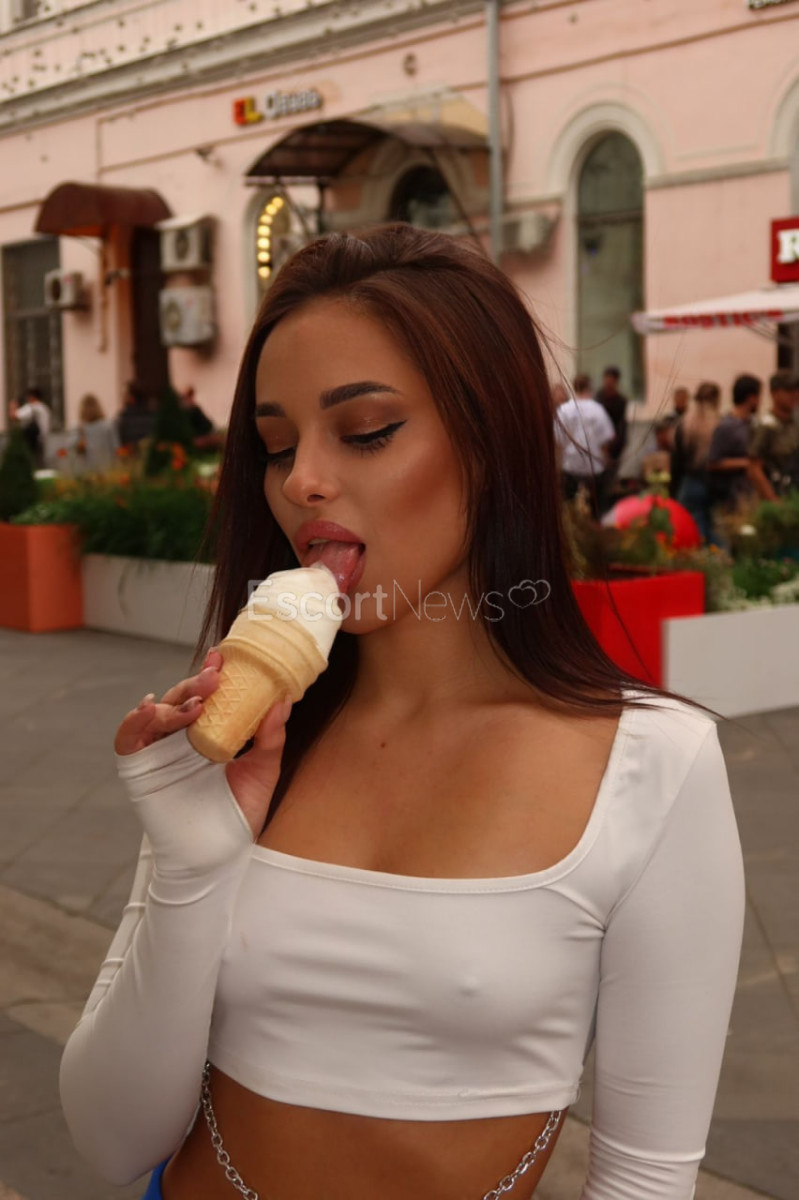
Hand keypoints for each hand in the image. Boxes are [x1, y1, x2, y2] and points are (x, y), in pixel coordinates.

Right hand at [114, 649, 291, 838]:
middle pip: (181, 698)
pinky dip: (134, 721)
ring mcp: (159, 752)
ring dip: (173, 702)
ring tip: (196, 703)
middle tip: (215, 676)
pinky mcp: (139, 768)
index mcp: (208, 733)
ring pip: (156, 712)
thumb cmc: (238, 815)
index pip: (206, 695)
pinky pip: (128, 739)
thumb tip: (283, 701)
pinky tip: (148, 708)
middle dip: (196, 683)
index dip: (211, 674)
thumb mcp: (263, 771)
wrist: (219, 856)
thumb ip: (271, 738)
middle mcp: (181, 738)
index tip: (223, 656)